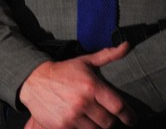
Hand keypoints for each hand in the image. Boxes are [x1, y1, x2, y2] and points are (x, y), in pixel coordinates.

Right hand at [18, 42, 135, 128]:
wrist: (34, 80)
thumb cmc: (63, 71)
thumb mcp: (86, 61)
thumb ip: (108, 55)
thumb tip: (126, 45)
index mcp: (91, 86)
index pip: (118, 106)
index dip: (128, 115)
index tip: (132, 119)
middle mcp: (83, 102)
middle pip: (108, 122)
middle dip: (110, 120)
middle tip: (107, 116)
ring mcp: (72, 116)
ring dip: (96, 126)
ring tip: (92, 118)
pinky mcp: (62, 127)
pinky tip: (80, 122)